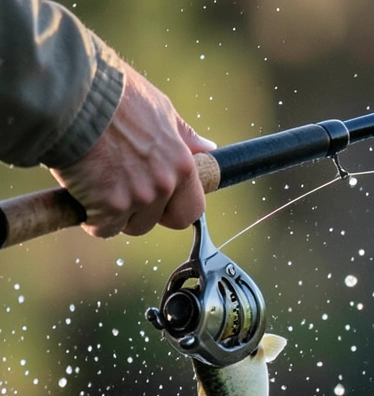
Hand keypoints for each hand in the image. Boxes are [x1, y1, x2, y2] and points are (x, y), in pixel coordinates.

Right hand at [49, 64, 215, 237]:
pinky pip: (102, 227)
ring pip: (129, 225)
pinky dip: (89, 216)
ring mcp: (138, 197)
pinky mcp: (109, 205)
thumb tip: (207, 147)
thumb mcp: (159, 108)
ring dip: (113, 214)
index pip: (191, 209)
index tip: (156, 199)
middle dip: (141, 216)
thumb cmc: (114, 96)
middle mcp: (165, 184)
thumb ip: (182, 135)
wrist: (71, 97)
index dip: (171, 208)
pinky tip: (81, 192)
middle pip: (157, 222)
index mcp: (182, 164)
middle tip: (120, 192)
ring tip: (97, 183)